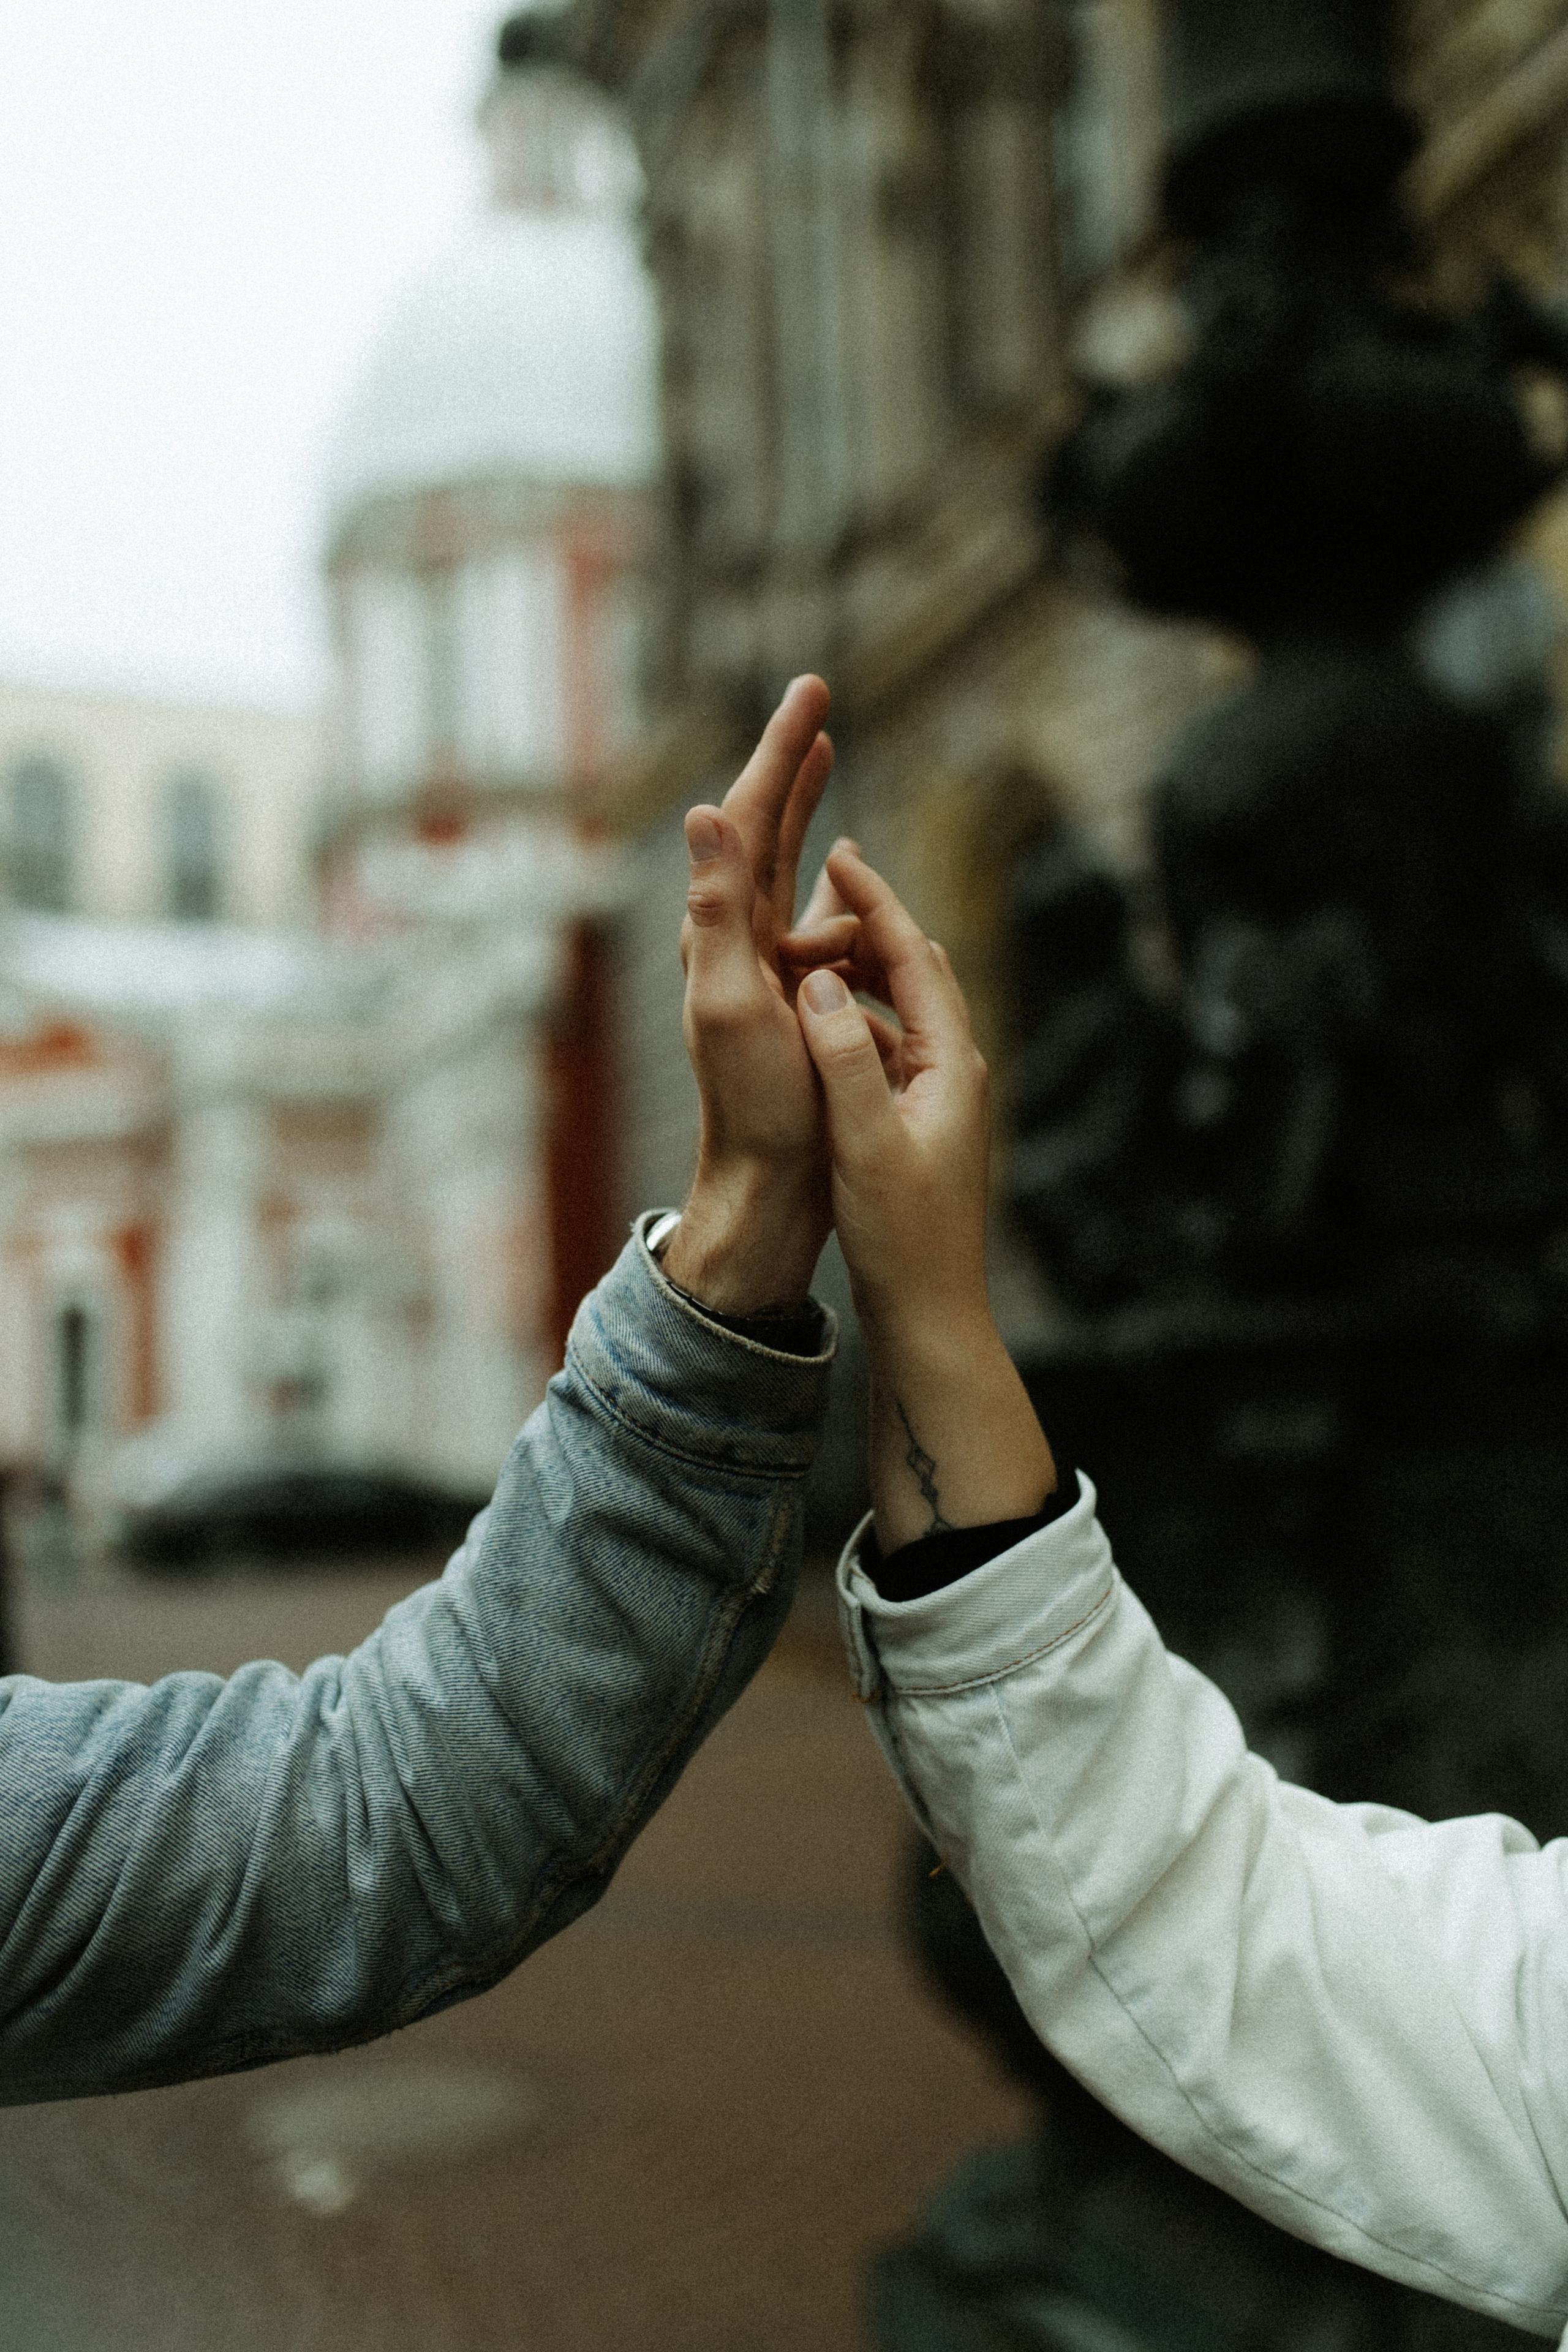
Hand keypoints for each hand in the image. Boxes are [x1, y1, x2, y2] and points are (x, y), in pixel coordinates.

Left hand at [661, 676, 835, 1314]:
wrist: (769, 1185)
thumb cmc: (751, 1106)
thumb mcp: (726, 1003)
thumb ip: (713, 911)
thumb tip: (703, 809)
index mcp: (722, 931)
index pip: (750, 818)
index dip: (779, 752)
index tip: (811, 692)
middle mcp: (737, 941)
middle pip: (765, 829)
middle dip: (789, 764)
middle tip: (814, 702)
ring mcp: (765, 970)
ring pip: (789, 868)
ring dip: (806, 814)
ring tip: (826, 760)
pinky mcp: (793, 1002)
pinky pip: (817, 929)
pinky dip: (835, 892)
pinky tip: (848, 884)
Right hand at [793, 847, 1054, 1549]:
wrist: (931, 1314)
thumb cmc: (903, 1236)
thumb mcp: (864, 1141)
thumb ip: (843, 1058)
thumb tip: (817, 980)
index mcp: (952, 1064)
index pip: (915, 958)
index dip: (876, 904)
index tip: (840, 854)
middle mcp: (955, 1071)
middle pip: (914, 973)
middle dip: (871, 923)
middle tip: (826, 877)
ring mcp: (937, 1099)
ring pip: (899, 1011)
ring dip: (857, 973)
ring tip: (808, 939)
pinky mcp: (916, 1126)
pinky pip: (885, 1050)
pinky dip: (852, 1022)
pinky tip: (815, 1024)